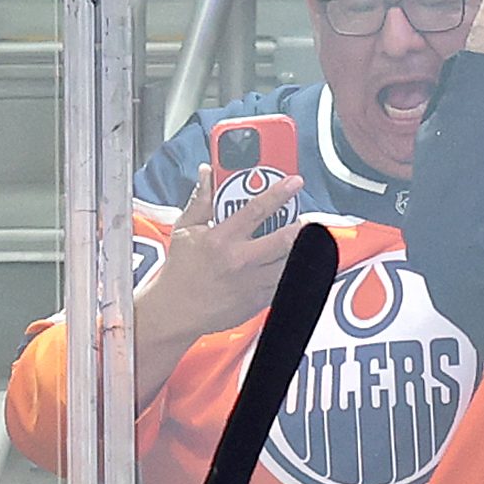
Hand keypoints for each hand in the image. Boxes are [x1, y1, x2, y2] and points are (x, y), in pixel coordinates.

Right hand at [141, 163, 305, 342]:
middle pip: (285, 240)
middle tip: (305, 220)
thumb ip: (202, 200)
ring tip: (303, 242)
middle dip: (300, 227)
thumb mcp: (186, 229)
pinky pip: (286, 283)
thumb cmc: (181, 269)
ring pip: (291, 263)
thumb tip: (207, 173)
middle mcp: (241, 259)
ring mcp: (254, 282)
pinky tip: (295, 264)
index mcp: (222, 238)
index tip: (294, 183)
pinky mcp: (260, 300)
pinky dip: (294, 272)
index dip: (279, 193)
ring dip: (302, 250)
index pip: (257, 209)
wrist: (178, 310)